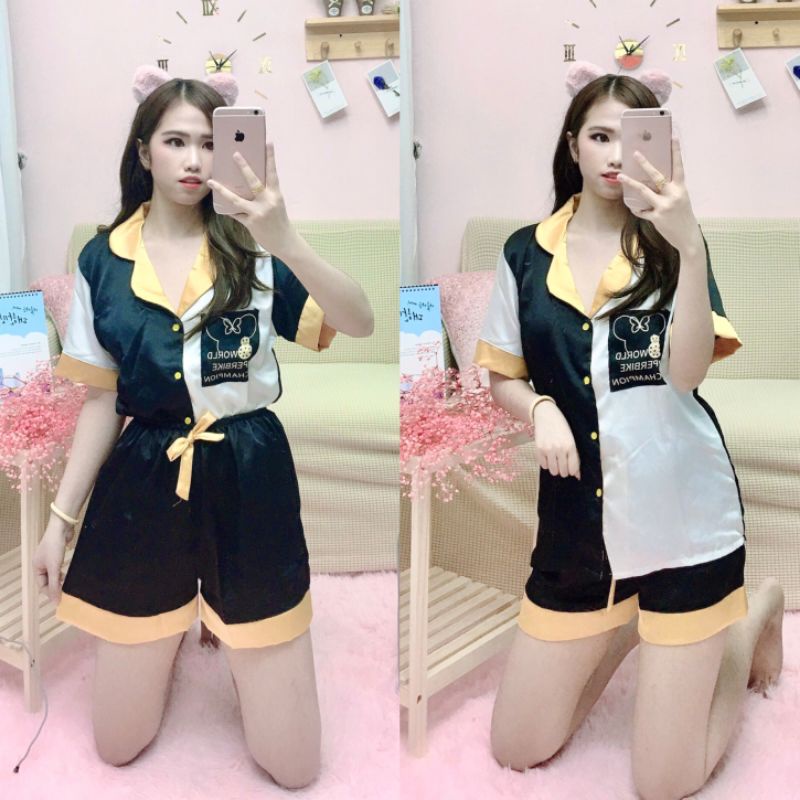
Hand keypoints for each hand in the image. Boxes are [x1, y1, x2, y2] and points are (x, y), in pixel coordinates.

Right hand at [32, 518, 72, 603]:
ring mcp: (50, 558)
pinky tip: (70, 573)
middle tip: (66, 591)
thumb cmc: (54, 546)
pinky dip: (64, 571)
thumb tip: (55, 601)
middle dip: (56, 586)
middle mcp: (41, 563)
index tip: (61, 598)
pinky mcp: (58, 553)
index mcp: (36, 567)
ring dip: (61, 579)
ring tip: (68, 583)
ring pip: (55, 573)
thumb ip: (54, 584)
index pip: (42, 585)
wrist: (61, 527)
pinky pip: (60, 566)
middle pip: (48, 580)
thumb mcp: (54, 567)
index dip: (50, 592)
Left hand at [207, 142, 295, 256]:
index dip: (270, 157)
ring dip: (222, 190)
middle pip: (254, 182)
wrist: (285, 242)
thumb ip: (265, 194)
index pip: (272, 173)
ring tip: (211, 181)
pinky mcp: (251, 223)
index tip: (268, 142)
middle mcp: (268, 202)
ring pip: (237, 199)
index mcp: (276, 195)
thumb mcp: (276, 204)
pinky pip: (236, 214)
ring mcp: (258, 213)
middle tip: (235, 154)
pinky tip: (219, 206)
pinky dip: (228, 210)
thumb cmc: (279, 220)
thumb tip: (247, 182)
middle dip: (244, 167)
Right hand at [532, 402, 580, 479]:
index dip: (572, 472)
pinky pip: (543, 466)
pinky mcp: (538, 450)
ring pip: (553, 471)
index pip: (573, 469)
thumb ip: (575, 457)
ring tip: (554, 460)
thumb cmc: (562, 427)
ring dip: (554, 468)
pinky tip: (547, 455)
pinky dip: (546, 463)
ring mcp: (548, 450)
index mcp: (571, 446)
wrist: (546, 415)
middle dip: (563, 470)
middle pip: (563, 472)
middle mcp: (560, 449)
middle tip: (562, 463)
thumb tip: (577, 476)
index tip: (571, 469)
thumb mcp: (571, 439)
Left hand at [617, 135, 702, 252]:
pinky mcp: (657, 217)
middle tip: (635, 153)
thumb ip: (670, 190)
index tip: (673, 137)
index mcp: (681, 188)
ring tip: (620, 175)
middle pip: (657, 176)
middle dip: (645, 164)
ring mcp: (664, 206)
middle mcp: (673, 195)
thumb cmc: (683, 217)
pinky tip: (635, 208)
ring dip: (630, 183)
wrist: (688, 237)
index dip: (676, 152)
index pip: (678, 166)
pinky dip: (637, 208)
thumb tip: (654, 182)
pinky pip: (641, 210)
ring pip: (644, 191)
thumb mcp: (681, 200)